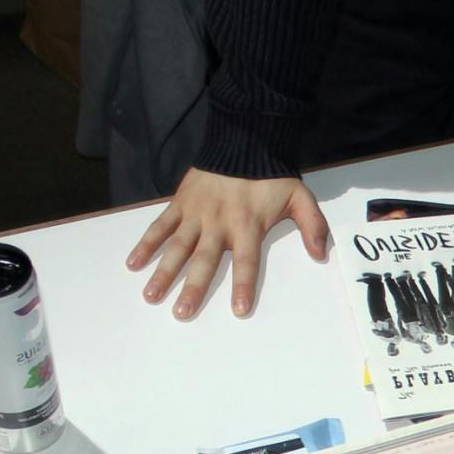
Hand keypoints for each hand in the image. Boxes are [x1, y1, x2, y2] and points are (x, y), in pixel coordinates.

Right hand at [127, 167, 329, 320]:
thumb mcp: (300, 197)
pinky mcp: (180, 203)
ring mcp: (196, 213)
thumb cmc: (271, 176)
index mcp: (248, 225)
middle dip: (193, 287)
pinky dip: (146, 243)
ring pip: (177, 246)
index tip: (238, 310)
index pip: (246, 261)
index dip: (243, 285)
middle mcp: (219, 222)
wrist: (243, 141)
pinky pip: (160, 225)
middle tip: (182, 312)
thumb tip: (320, 254)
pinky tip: (133, 263)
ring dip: (163, 271)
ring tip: (151, 296)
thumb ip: (312, 225)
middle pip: (205, 260)